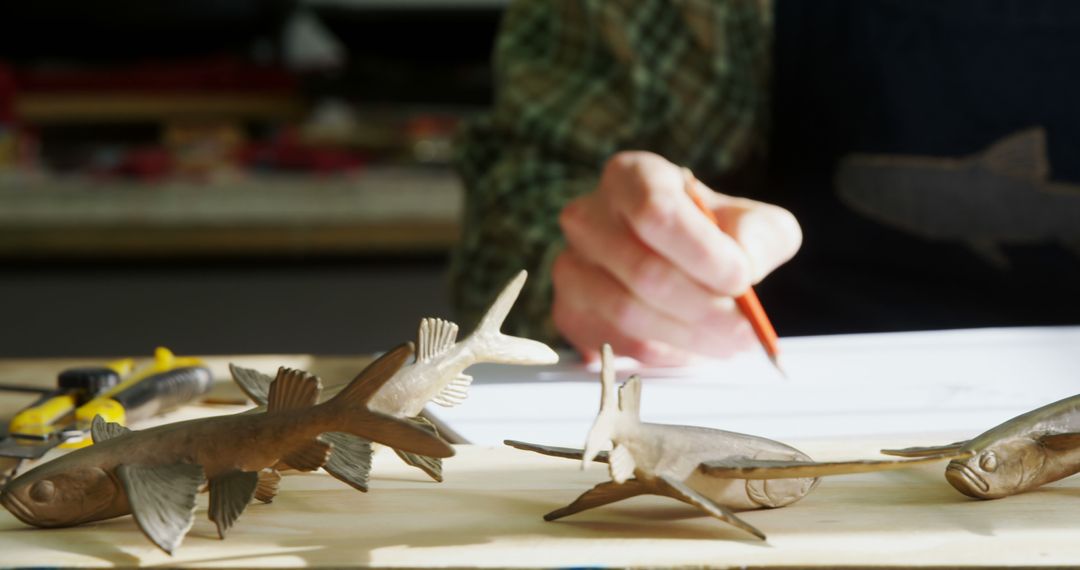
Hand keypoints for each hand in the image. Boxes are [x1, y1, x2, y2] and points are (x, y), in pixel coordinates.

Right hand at [552, 151, 801, 365]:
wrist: (672, 261)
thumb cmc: (709, 236)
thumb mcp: (753, 223)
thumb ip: (763, 236)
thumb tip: (744, 264)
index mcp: (631, 176)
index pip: (655, 213)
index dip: (701, 253)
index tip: (741, 280)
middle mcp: (588, 217)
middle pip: (643, 271)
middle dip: (704, 309)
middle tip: (744, 331)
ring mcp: (570, 266)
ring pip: (627, 313)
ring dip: (687, 338)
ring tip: (726, 344)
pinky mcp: (569, 312)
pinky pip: (615, 343)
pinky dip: (661, 355)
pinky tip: (690, 349)